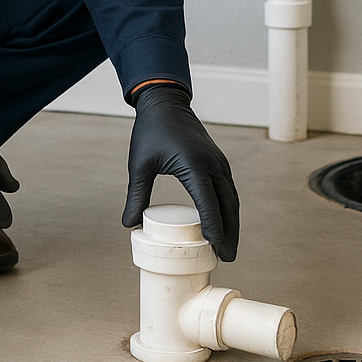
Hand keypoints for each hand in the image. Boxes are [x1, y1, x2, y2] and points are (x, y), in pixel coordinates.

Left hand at [123, 84, 240, 260]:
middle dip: (229, 233)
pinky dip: (229, 210)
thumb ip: (136, 195)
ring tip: (228, 248)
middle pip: (228, 205)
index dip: (213, 226)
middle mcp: (212, 164)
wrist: (165, 104)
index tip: (215, 247)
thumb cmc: (151, 132)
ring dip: (232, 224)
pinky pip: (229, 190)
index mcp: (193, 164)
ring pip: (232, 199)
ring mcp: (219, 162)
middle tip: (226, 258)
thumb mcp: (140, 164)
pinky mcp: (219, 162)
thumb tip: (129, 225)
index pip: (208, 201)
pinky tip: (224, 225)